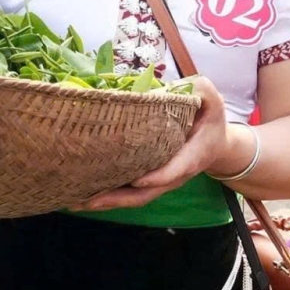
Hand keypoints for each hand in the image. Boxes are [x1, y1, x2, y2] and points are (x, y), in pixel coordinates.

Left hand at [80, 75, 231, 210]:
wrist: (216, 145)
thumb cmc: (210, 120)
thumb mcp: (212, 101)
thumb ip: (201, 91)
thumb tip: (173, 87)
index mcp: (191, 156)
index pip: (174, 170)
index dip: (157, 176)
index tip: (137, 180)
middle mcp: (173, 175)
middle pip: (145, 193)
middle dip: (117, 198)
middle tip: (89, 199)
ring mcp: (159, 182)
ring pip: (132, 198)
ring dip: (104, 202)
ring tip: (73, 202)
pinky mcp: (147, 181)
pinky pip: (126, 193)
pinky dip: (105, 197)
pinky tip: (78, 196)